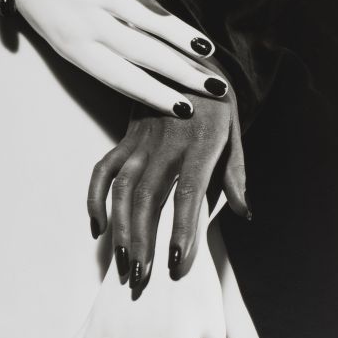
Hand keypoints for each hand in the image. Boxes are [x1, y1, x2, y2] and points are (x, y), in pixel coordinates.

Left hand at [0, 0, 226, 115]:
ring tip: (205, 50)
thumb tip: (157, 69)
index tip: (185, 108)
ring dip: (176, 33)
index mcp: (76, 48)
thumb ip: (107, 50)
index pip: (122, 78)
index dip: (154, 94)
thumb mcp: (69, 39)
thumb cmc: (49, 10)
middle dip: (180, 71)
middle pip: (140, 51)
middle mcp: (84, 22)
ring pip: (139, 15)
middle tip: (214, 85)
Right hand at [87, 79, 249, 286]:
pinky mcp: (125, 139)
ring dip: (119, 229)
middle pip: (148, 198)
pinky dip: (95, 198)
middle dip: (143, 241)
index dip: (181, 229)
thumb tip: (242, 212)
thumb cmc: (215, 102)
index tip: (177, 263)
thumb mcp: (234, 132)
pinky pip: (103, 170)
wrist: (185, 59)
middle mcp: (166, 145)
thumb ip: (235, 174)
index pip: (189, 194)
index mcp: (199, 145)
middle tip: (142, 278)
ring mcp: (140, 142)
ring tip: (123, 263)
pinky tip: (97, 226)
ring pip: (122, 189)